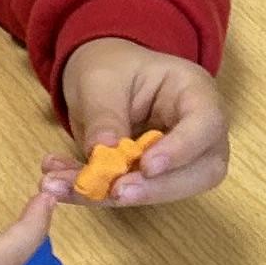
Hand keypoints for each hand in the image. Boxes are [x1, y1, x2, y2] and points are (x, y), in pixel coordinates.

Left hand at [58, 39, 229, 202]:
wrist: (103, 76)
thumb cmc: (112, 66)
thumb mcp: (101, 79)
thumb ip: (104, 113)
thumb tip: (103, 151)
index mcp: (195, 92)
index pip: (206, 124)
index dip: (182, 150)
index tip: (147, 166)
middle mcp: (199, 131)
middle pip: (200, 171)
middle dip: (156, 188)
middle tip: (114, 193)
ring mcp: (182, 159)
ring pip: (167, 192)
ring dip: (115, 197)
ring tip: (64, 187)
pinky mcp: (155, 180)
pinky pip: (132, 193)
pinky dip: (94, 194)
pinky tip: (59, 186)